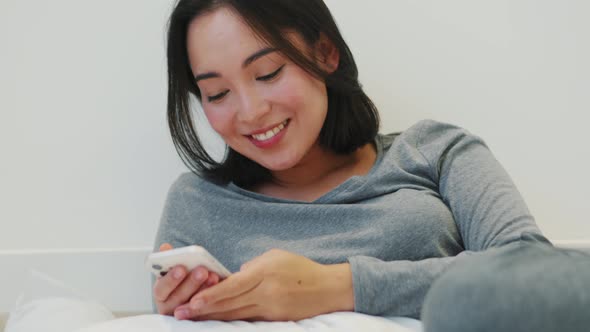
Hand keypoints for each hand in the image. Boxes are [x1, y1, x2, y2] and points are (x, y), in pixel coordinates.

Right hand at [152, 243, 220, 318]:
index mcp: (161, 293)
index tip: (181, 268)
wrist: (194, 292)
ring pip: (193, 305)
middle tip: (202, 270)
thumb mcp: (174, 268)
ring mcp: (184, 314)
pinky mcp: (199, 317)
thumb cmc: (181, 278)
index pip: (161, 289)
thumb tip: (165, 247)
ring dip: (204, 290)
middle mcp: (170, 306)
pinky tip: (220, 285)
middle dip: (191, 283)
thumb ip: (170, 258)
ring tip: (213, 276)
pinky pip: (206, 310)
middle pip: (178, 298)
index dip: (170, 279)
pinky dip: (212, 298)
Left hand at [179, 249, 353, 321]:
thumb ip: (252, 267)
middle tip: (182, 313)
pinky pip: (248, 319)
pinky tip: (217, 321)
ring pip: (236, 315)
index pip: (233, 285)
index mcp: (266, 272)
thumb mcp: (275, 256)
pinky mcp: (275, 319)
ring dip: (213, 317)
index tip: (193, 300)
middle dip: (204, 309)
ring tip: (193, 319)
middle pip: (230, 303)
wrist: (328, 289)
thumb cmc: (301, 269)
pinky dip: (231, 320)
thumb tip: (234, 277)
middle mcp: (267, 292)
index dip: (211, 294)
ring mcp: (271, 308)